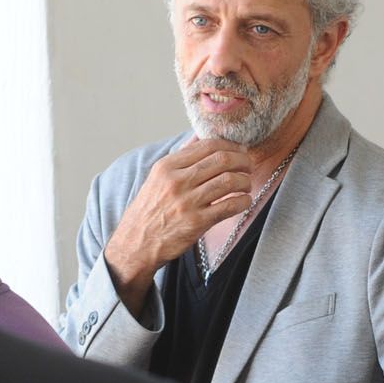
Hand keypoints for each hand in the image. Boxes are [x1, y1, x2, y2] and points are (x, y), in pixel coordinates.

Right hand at [104, 138, 252, 313]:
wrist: (136, 244)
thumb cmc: (149, 211)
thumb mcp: (156, 179)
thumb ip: (180, 160)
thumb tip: (201, 138)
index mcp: (166, 167)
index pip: (207, 146)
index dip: (230, 145)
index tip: (239, 150)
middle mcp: (177, 181)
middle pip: (222, 160)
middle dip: (242, 160)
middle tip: (248, 166)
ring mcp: (187, 202)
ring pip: (229, 180)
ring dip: (245, 181)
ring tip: (246, 184)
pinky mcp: (197, 222)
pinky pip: (230, 206)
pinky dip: (243, 201)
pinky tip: (244, 201)